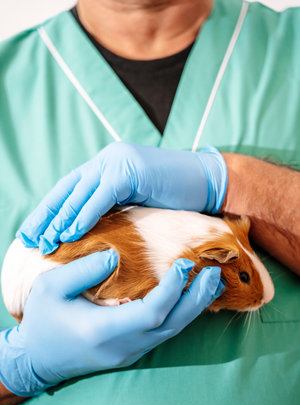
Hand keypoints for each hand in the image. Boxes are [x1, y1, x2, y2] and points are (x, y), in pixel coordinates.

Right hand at [0, 251, 223, 396]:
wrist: (37, 359)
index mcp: (102, 330)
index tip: (184, 263)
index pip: (151, 311)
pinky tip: (190, 299)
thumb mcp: (49, 287)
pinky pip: (163, 333)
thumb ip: (83, 269)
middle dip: (196, 299)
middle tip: (215, 274)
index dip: (173, 288)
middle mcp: (122, 346)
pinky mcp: (130, 352)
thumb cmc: (41, 320)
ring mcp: (128, 353)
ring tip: (211, 284)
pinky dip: (180, 315)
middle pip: (171, 325)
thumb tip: (116, 257)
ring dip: (193, 308)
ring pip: (171, 332)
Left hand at [16, 142, 226, 253]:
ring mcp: (118, 161)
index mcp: (106, 166)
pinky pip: (102, 195)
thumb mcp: (136, 202)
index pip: (70, 189)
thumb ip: (112, 208)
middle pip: (68, 189)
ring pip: (80, 192)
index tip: (35, 232)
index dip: (50, 211)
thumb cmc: (175, 197)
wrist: (207, 182)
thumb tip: (89, 231)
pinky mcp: (130, 169)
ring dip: (60, 219)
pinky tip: (70, 233)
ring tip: (45, 241)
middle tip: (28, 238)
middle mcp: (108, 159)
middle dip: (46, 215)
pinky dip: (85, 215)